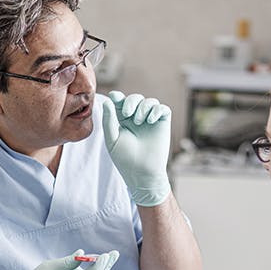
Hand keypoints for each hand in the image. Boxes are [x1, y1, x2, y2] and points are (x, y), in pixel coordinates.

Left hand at [101, 91, 171, 206]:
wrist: (142, 173)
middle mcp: (137, 119)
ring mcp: (151, 121)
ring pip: (149, 101)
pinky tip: (150, 120)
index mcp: (123, 121)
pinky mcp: (163, 124)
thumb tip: (107, 101)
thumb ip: (109, 120)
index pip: (121, 103)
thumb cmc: (125, 159)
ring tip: (139, 122)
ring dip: (143, 107)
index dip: (118, 97)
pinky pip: (162, 108)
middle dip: (130, 101)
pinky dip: (156, 110)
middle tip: (127, 113)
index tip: (114, 96)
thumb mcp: (112, 139)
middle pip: (135, 98)